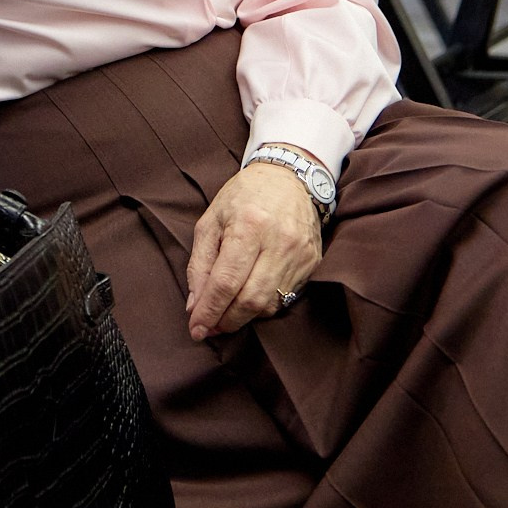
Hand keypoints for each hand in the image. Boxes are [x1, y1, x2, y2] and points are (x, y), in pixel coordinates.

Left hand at [184, 158, 324, 340]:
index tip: (196, 329)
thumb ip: (199, 264)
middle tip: (209, 326)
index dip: (209, 311)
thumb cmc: (243, 197)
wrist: (289, 178)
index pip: (226, 282)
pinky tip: (248, 300)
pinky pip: (285, 299)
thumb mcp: (210, 221)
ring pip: (269, 305)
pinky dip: (263, 307)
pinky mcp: (312, 263)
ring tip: (225, 315)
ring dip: (243, 318)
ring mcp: (300, 255)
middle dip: (226, 321)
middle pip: (250, 300)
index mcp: (249, 225)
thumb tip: (195, 305)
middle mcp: (279, 242)